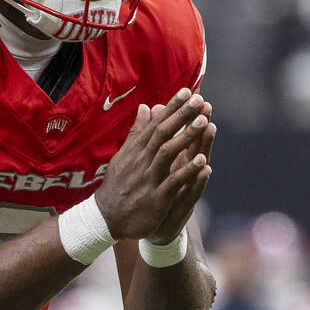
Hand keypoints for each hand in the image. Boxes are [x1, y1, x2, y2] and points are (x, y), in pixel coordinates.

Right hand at [94, 88, 214, 240]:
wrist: (105, 218)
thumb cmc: (118, 184)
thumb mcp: (125, 155)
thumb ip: (137, 132)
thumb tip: (145, 107)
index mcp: (137, 150)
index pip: (156, 123)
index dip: (172, 107)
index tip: (188, 91)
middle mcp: (142, 161)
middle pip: (163, 133)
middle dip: (181, 116)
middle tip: (199, 100)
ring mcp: (148, 179)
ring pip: (168, 154)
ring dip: (186, 137)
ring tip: (203, 122)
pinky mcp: (155, 199)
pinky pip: (172, 183)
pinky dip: (187, 172)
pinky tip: (202, 162)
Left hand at [145, 98, 214, 244]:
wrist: (153, 230)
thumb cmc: (156, 195)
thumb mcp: (154, 167)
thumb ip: (155, 141)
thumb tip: (152, 112)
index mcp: (175, 162)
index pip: (182, 135)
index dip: (187, 117)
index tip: (192, 95)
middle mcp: (185, 172)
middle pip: (195, 145)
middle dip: (200, 125)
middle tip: (207, 106)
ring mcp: (187, 187)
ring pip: (198, 164)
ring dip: (204, 146)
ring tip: (210, 128)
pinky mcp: (184, 205)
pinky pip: (193, 190)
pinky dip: (199, 178)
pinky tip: (206, 167)